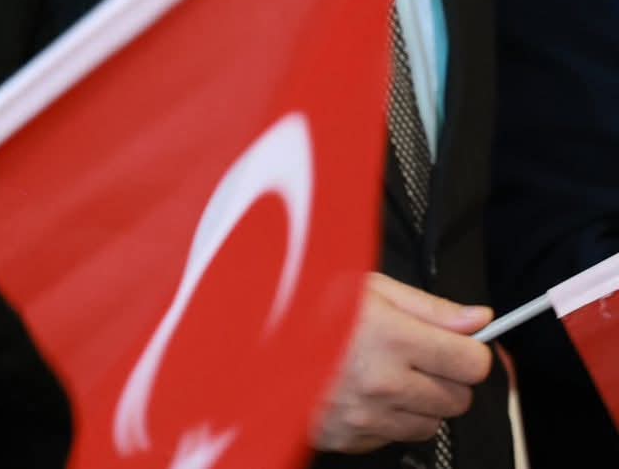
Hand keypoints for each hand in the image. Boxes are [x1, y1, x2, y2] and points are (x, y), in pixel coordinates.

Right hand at [313, 274, 492, 452]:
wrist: (248, 340)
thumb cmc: (301, 306)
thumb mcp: (367, 288)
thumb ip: (429, 307)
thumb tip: (477, 319)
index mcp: (389, 337)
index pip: (472, 363)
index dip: (468, 351)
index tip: (457, 345)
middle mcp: (381, 382)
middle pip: (458, 398)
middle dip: (444, 377)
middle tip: (413, 354)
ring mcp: (366, 416)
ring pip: (431, 423)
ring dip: (418, 401)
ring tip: (384, 371)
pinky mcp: (351, 438)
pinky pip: (395, 436)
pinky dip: (388, 418)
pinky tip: (363, 390)